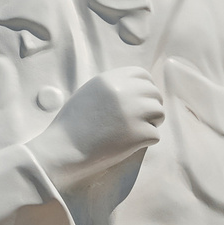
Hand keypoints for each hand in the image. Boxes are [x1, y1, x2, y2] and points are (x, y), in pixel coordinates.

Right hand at [36, 68, 163, 184]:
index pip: (143, 75)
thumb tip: (139, 88)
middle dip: (151, 106)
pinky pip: (155, 135)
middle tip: (141, 120)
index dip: (145, 88)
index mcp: (111, 79)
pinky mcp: (138, 134)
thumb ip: (113, 86)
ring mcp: (133, 112)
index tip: (141, 100)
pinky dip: (146, 141)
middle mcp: (124, 92)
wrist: (64, 149)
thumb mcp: (90, 93)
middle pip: (154, 93)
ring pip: (159, 112)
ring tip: (136, 131)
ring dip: (152, 122)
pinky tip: (129, 145)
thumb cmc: (74, 124)